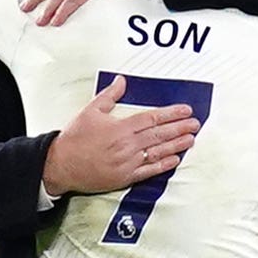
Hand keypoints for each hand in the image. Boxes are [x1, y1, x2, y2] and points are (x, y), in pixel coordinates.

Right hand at [41, 74, 197, 195]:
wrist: (61, 165)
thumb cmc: (75, 138)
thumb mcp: (90, 111)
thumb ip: (109, 96)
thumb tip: (122, 81)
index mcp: (120, 127)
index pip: (152, 118)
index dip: (171, 114)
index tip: (185, 110)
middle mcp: (127, 145)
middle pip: (159, 134)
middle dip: (180, 128)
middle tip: (196, 124)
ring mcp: (127, 162)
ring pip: (158, 152)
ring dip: (177, 146)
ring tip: (191, 140)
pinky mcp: (125, 177)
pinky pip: (149, 171)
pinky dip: (163, 165)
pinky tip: (175, 159)